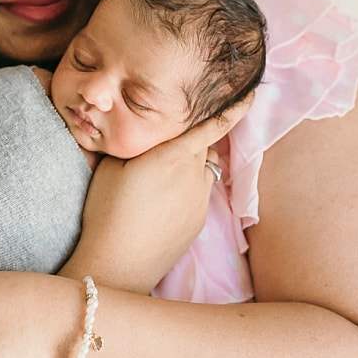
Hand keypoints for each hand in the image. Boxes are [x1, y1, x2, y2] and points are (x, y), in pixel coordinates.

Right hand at [66, 98, 250, 289]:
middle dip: (194, 139)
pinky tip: (162, 202)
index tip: (250, 94)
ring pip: (205, 171)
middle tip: (171, 141)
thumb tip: (142, 132)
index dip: (234, 108)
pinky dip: (188, 189)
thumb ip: (135, 142)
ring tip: (163, 176)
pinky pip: (200, 195)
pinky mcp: (199, 222)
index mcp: (174, 154)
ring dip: (192, 165)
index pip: (212, 124)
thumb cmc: (107, 210)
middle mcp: (194, 174)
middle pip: (205, 146)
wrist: (118, 263)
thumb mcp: (112, 165)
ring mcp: (200, 200)